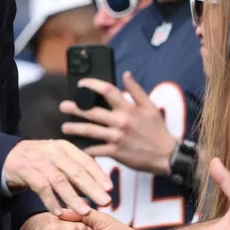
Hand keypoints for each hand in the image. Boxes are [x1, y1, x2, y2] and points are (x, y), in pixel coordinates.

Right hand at [4, 139, 112, 215]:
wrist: (4, 157)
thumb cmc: (38, 162)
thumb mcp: (58, 161)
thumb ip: (75, 172)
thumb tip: (99, 188)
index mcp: (64, 147)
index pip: (86, 160)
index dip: (98, 175)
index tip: (110, 189)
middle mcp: (53, 151)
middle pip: (76, 171)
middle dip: (92, 187)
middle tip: (106, 202)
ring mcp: (38, 160)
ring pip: (59, 180)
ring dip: (73, 197)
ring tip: (85, 211)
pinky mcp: (25, 170)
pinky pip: (41, 187)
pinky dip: (51, 201)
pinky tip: (59, 213)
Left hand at [60, 72, 177, 174]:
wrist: (166, 155)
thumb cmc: (157, 130)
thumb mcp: (150, 107)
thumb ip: (137, 90)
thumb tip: (126, 74)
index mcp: (129, 108)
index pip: (107, 91)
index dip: (92, 85)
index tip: (81, 84)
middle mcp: (121, 122)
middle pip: (93, 112)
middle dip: (76, 108)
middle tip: (63, 106)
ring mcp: (117, 138)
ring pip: (91, 131)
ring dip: (75, 129)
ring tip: (65, 128)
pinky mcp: (116, 153)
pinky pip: (96, 150)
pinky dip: (86, 149)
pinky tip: (77, 148)